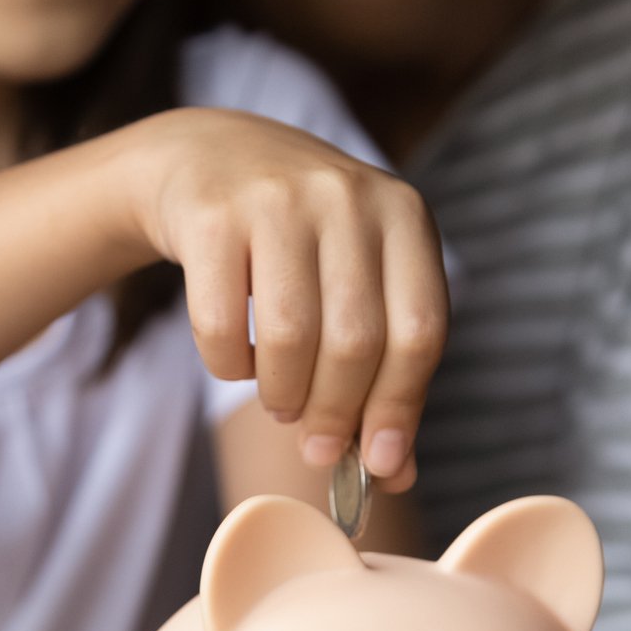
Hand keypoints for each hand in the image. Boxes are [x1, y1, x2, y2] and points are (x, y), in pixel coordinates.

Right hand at [127, 107, 447, 492]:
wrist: (210, 157)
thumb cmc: (301, 240)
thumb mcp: (359, 281)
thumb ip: (385, 369)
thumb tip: (395, 473)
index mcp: (404, 214)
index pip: (421, 329)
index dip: (401, 406)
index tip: (380, 463)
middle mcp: (346, 197)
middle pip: (355, 341)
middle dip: (336, 413)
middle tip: (319, 447)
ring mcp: (276, 198)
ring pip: (289, 337)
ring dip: (283, 395)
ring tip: (281, 402)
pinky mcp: (211, 214)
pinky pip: (219, 324)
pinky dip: (228, 365)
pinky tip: (236, 361)